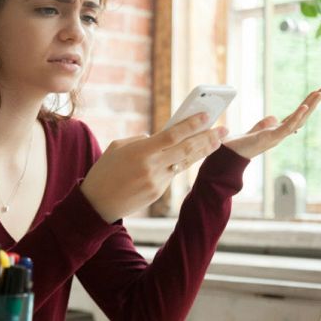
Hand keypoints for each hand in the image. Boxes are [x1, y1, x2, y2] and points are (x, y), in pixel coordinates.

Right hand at [80, 113, 228, 222]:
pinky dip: (180, 163)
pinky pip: (172, 174)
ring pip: (184, 163)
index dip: (191, 125)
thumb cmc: (104, 171)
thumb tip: (157, 137)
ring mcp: (157, 182)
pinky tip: (191, 154)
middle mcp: (152, 167)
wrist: (96, 204)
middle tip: (223, 130)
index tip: (206, 116)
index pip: (172, 135)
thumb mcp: (117, 147)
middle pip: (186, 150)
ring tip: (217, 141)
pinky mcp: (158, 192)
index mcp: (141, 151)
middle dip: (207, 138)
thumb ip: (140, 140)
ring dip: (202, 151)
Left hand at [223, 88, 320, 158]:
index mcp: (276, 131)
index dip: (306, 105)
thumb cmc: (239, 145)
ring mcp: (276, 137)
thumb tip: (274, 118)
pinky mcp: (270, 139)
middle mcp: (280, 134)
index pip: (295, 116)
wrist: (228, 156)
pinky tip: (304, 106)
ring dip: (310, 106)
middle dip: (313, 103)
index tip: (315, 93)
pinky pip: (287, 128)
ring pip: (298, 120)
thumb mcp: (254, 131)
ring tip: (320, 93)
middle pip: (301, 117)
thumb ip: (264, 124)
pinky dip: (296, 117)